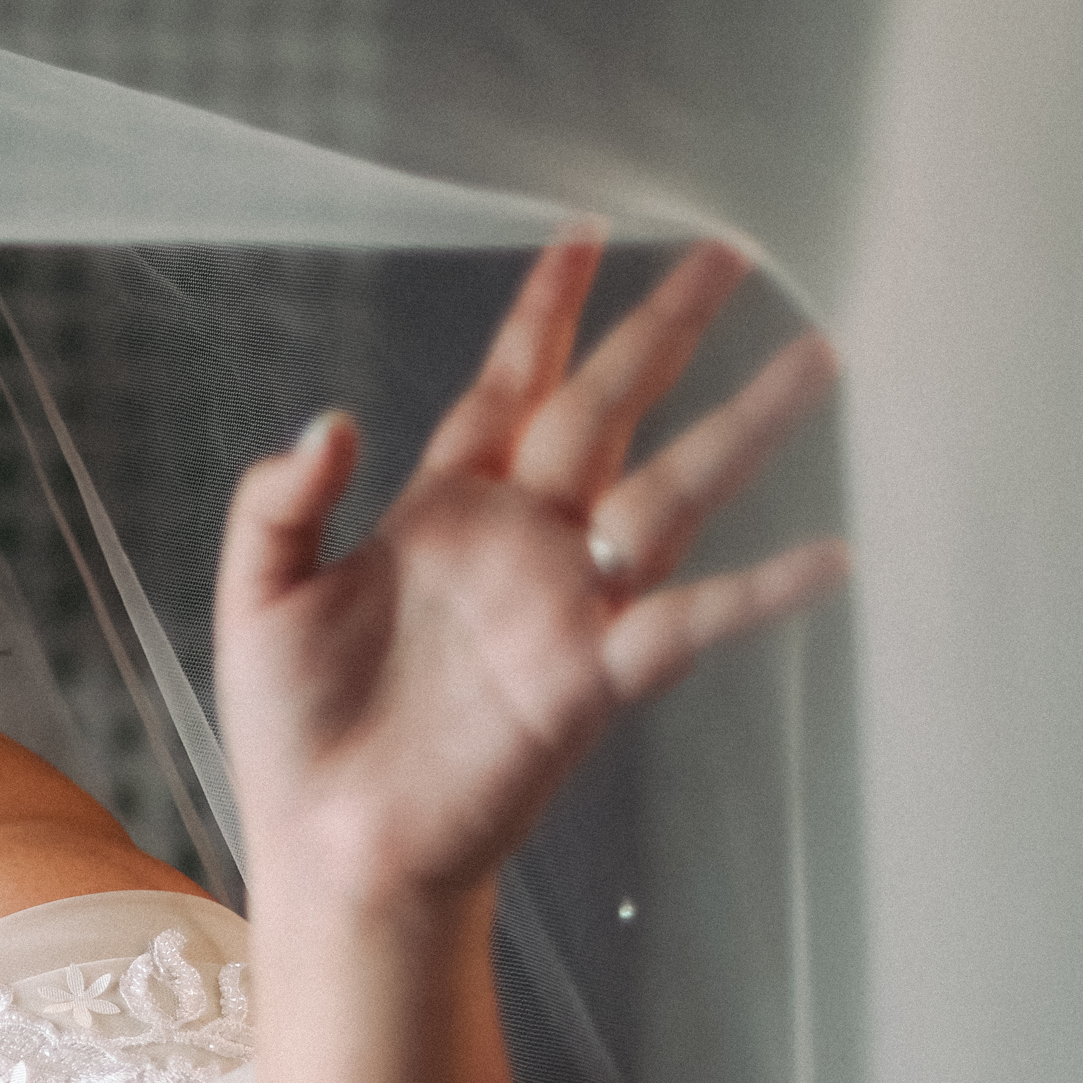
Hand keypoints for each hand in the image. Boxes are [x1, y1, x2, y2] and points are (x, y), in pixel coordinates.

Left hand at [215, 235, 846, 911]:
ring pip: (668, 493)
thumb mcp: (257, 595)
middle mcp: (517, 543)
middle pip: (604, 410)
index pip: (505, 386)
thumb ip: (279, 501)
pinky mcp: (587, 680)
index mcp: (441, 511)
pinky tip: (826, 558)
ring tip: (814, 360)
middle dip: (660, 333)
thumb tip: (330, 420)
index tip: (585, 236)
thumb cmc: (294, 731)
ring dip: (741, 429)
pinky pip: (686, 624)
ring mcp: (562, 606)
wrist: (328, 846)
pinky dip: (755, 594)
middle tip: (727, 254)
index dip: (542, 312)